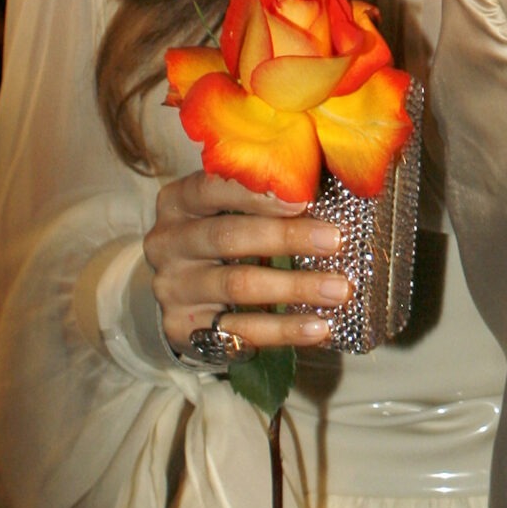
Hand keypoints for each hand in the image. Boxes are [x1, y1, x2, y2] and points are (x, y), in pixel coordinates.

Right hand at [145, 170, 350, 355]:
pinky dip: (283, 330)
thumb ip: (269, 193)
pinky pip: (239, 331)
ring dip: (293, 287)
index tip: (304, 198)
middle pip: (226, 237)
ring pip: (236, 286)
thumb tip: (334, 177)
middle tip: (334, 241)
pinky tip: (318, 327)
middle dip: (285, 238)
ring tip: (338, 290)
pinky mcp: (184, 329)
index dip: (257, 193)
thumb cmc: (224, 237)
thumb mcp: (231, 209)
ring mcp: (173, 288)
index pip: (210, 188)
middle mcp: (168, 242)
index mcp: (178, 202)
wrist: (184, 294)